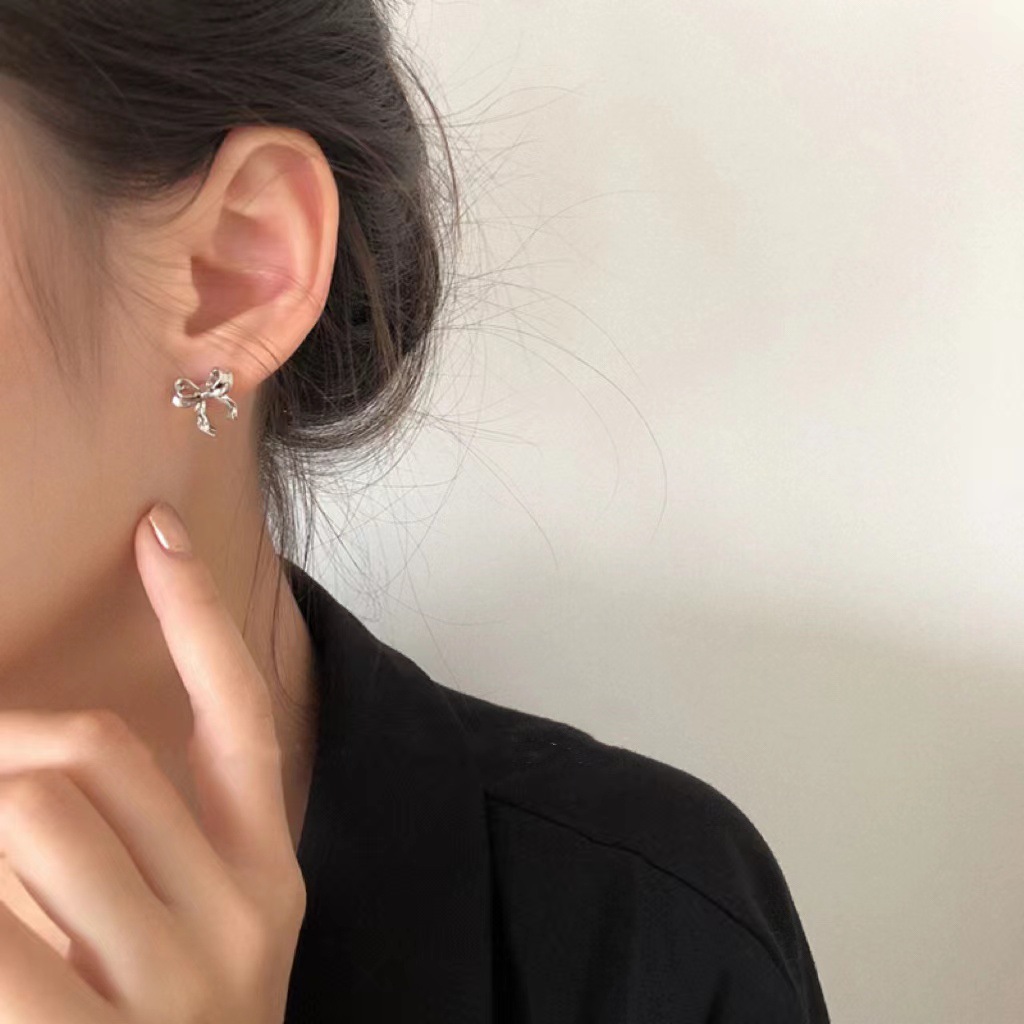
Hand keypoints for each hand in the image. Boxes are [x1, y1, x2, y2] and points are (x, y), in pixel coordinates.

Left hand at [0, 501, 306, 1021]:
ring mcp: (179, 989)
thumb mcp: (192, 936)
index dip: (196, 613)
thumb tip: (51, 745)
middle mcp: (243, 916)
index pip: (241, 711)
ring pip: (34, 813)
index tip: (153, 527)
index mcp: (269, 873)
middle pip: (95, 750)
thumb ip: (141, 842)